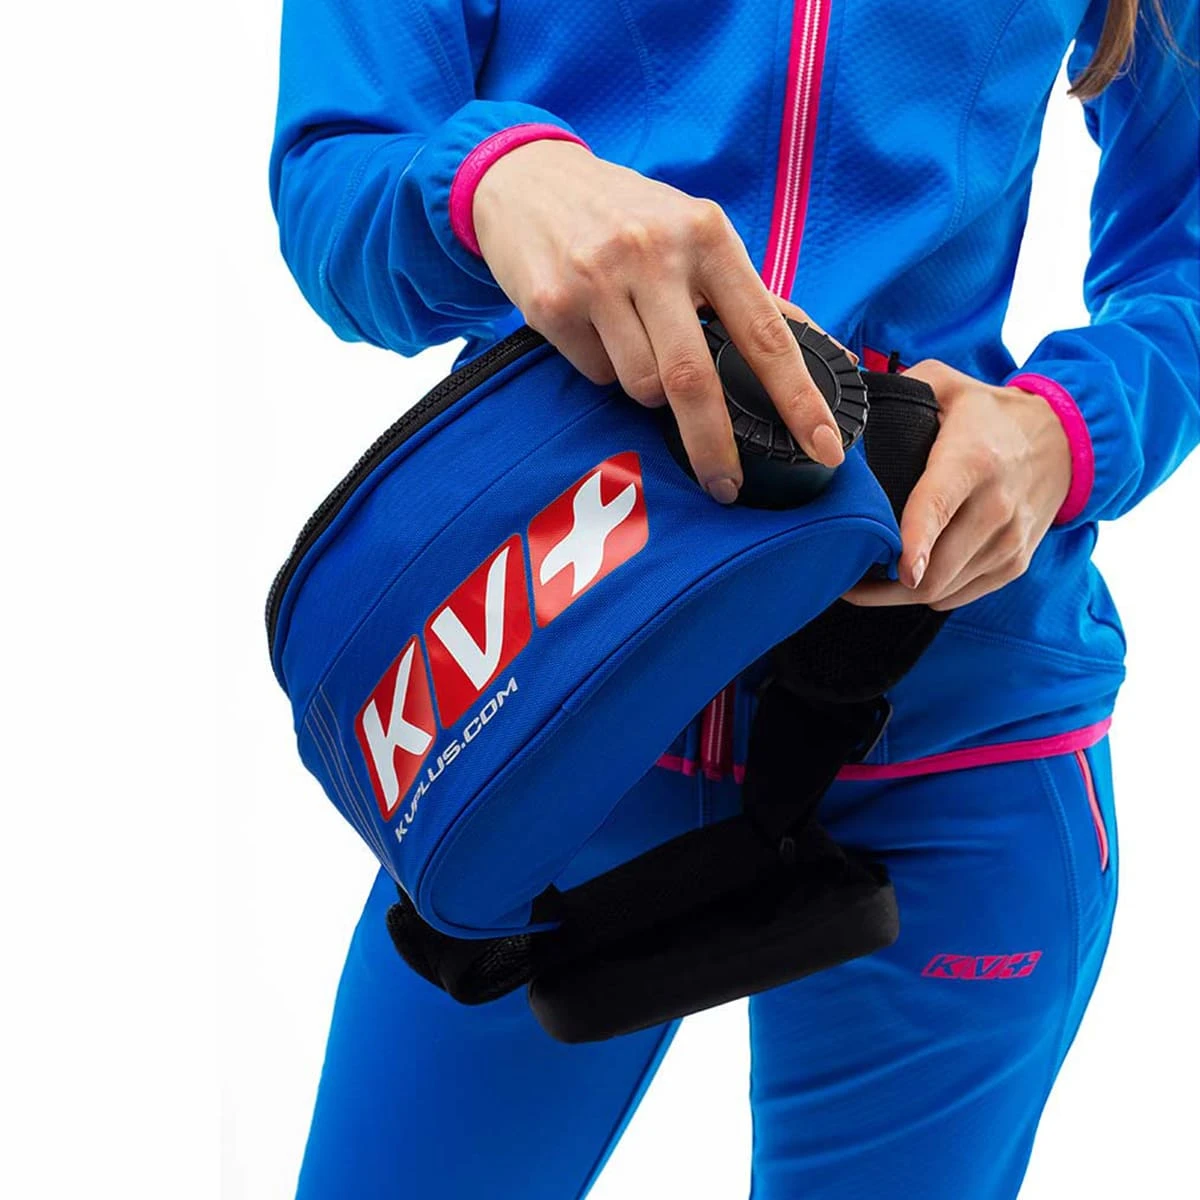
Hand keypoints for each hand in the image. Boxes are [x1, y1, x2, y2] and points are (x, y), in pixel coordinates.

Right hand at [472, 139, 846, 502]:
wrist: (527, 178)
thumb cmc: (626, 214)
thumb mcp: (693, 232)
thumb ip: (748, 293)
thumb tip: (818, 350)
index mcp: (706, 235)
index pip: (765, 333)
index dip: (798, 399)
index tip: (824, 447)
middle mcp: (653, 253)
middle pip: (693, 380)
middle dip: (712, 445)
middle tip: (726, 486)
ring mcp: (597, 278)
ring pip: (640, 386)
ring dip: (647, 390)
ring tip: (634, 343)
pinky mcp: (551, 304)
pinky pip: (595, 375)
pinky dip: (604, 369)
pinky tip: (594, 328)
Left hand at [845, 361, 1071, 610]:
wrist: (1065, 439)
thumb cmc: (991, 415)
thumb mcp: (947, 385)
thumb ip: (899, 391)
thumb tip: (850, 414)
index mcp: (972, 460)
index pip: (939, 506)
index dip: (917, 542)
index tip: (898, 567)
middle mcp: (997, 506)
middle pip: (935, 569)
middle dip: (881, 586)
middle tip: (842, 576)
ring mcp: (1009, 540)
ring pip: (941, 590)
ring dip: (898, 594)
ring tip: (864, 580)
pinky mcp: (1015, 563)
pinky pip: (957, 596)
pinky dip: (927, 593)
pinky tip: (904, 578)